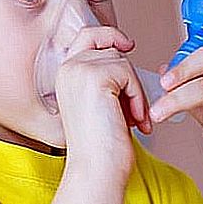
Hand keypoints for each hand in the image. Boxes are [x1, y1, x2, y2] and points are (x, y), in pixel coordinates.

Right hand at [53, 26, 150, 181]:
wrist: (97, 169)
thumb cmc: (102, 147)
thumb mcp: (101, 103)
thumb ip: (106, 79)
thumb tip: (125, 56)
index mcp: (65, 75)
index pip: (87, 36)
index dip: (109, 35)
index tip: (128, 44)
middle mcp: (67, 68)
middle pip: (111, 49)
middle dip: (128, 77)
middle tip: (136, 109)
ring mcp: (79, 70)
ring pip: (122, 63)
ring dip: (135, 92)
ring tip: (134, 120)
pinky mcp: (94, 76)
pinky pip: (128, 73)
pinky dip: (137, 97)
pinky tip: (132, 120)